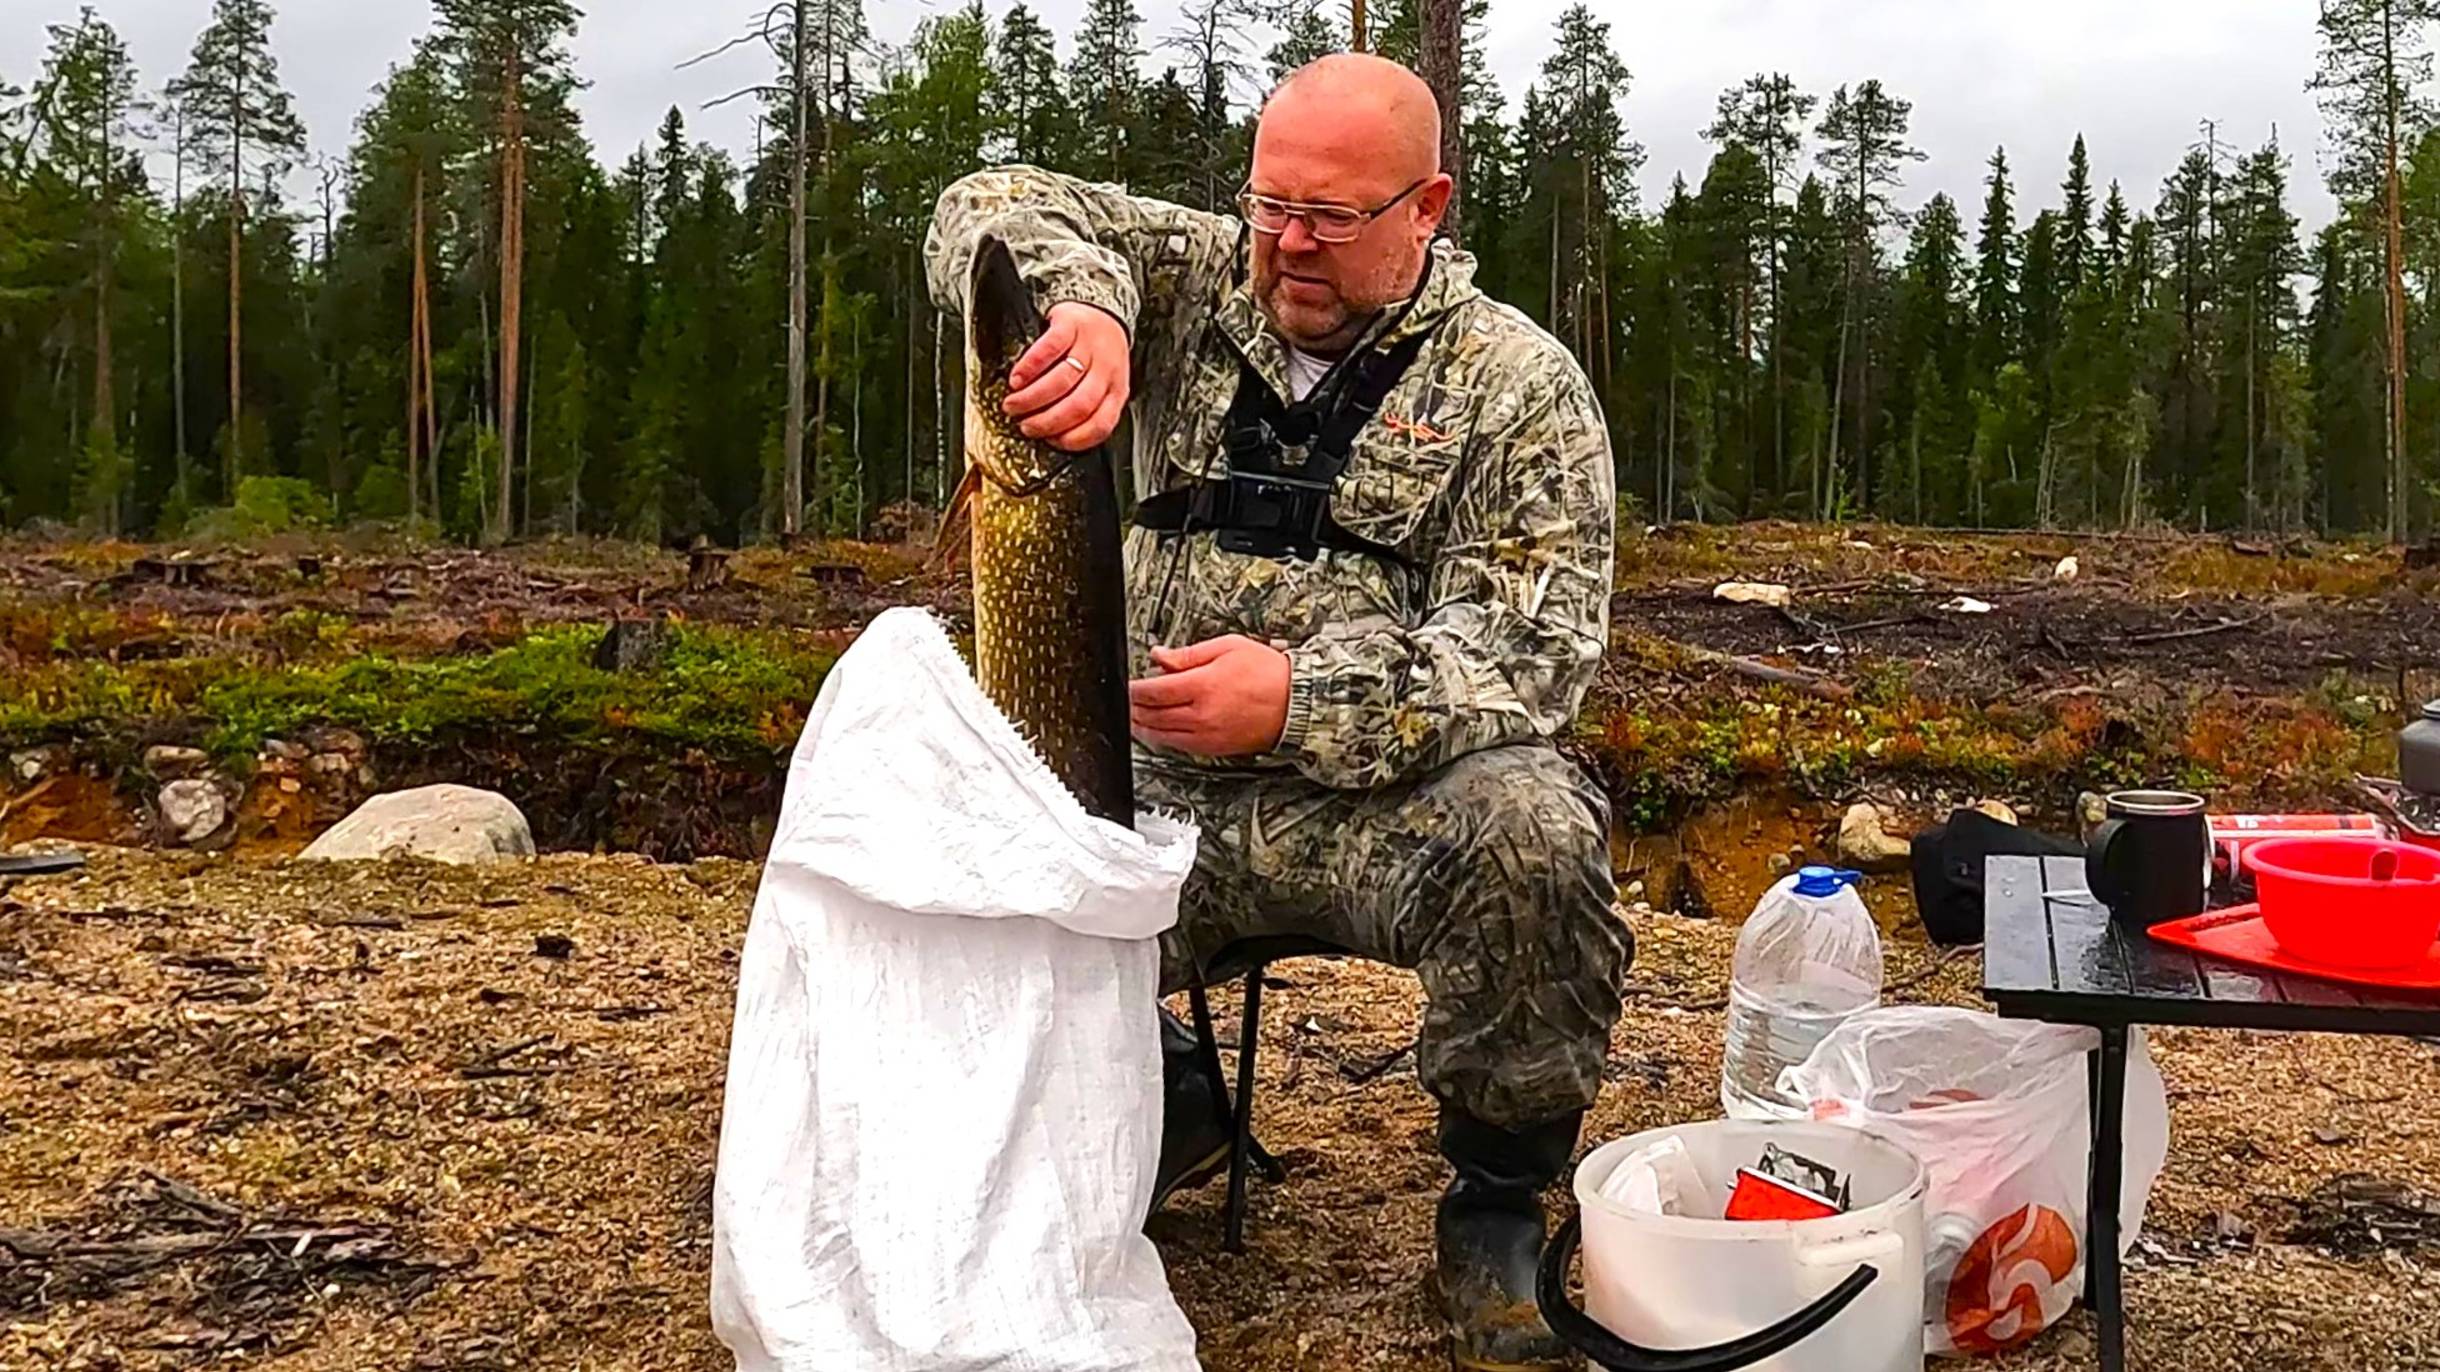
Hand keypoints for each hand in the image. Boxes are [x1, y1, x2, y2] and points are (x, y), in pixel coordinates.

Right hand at [1002, 301, 1130, 451]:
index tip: (1049, 441)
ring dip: (1032, 398)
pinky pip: (1049, 349)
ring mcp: (1090, 346)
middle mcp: (1107, 369)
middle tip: (1024, 426)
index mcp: (1117, 391)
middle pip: (1078, 405)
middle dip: (1046, 422)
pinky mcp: (1071, 325)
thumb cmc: (1097, 355)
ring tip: (1014, 405)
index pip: (1100, 424)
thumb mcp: (1103, 384)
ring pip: (1062, 381)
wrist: (1099, 311)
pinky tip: (1017, 379)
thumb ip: (1089, 409)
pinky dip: (1029, 368)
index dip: (1072, 439)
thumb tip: (1054, 436)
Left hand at [1128, 636, 1292, 757]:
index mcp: (1203, 686)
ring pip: (1162, 735)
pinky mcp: (1215, 748)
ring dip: (1143, 727)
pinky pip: (1179, 747)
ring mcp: (1207, 735)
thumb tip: (1159, 656)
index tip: (1128, 684)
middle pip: (1153, 715)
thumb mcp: (1227, 647)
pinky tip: (1157, 732)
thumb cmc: (1268, 672)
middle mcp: (1201, 715)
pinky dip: (1163, 739)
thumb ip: (1188, 654)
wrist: (1297, 702)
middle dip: (1134, 708)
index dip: (1134, 689)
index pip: (1153, 691)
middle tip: (1126, 701)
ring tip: (1134, 718)